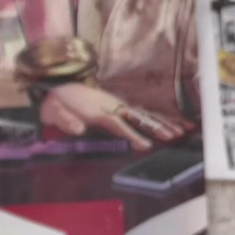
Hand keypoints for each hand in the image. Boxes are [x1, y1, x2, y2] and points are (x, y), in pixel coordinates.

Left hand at [39, 82, 191, 151]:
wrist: (60, 89)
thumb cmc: (55, 105)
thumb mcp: (53, 112)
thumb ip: (65, 121)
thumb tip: (78, 130)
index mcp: (97, 112)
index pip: (117, 124)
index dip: (131, 135)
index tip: (145, 145)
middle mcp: (111, 107)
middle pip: (137, 117)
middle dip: (155, 127)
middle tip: (173, 136)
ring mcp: (117, 105)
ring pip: (144, 114)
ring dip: (162, 122)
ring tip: (182, 130)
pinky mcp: (120, 105)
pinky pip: (141, 112)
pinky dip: (157, 116)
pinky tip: (172, 122)